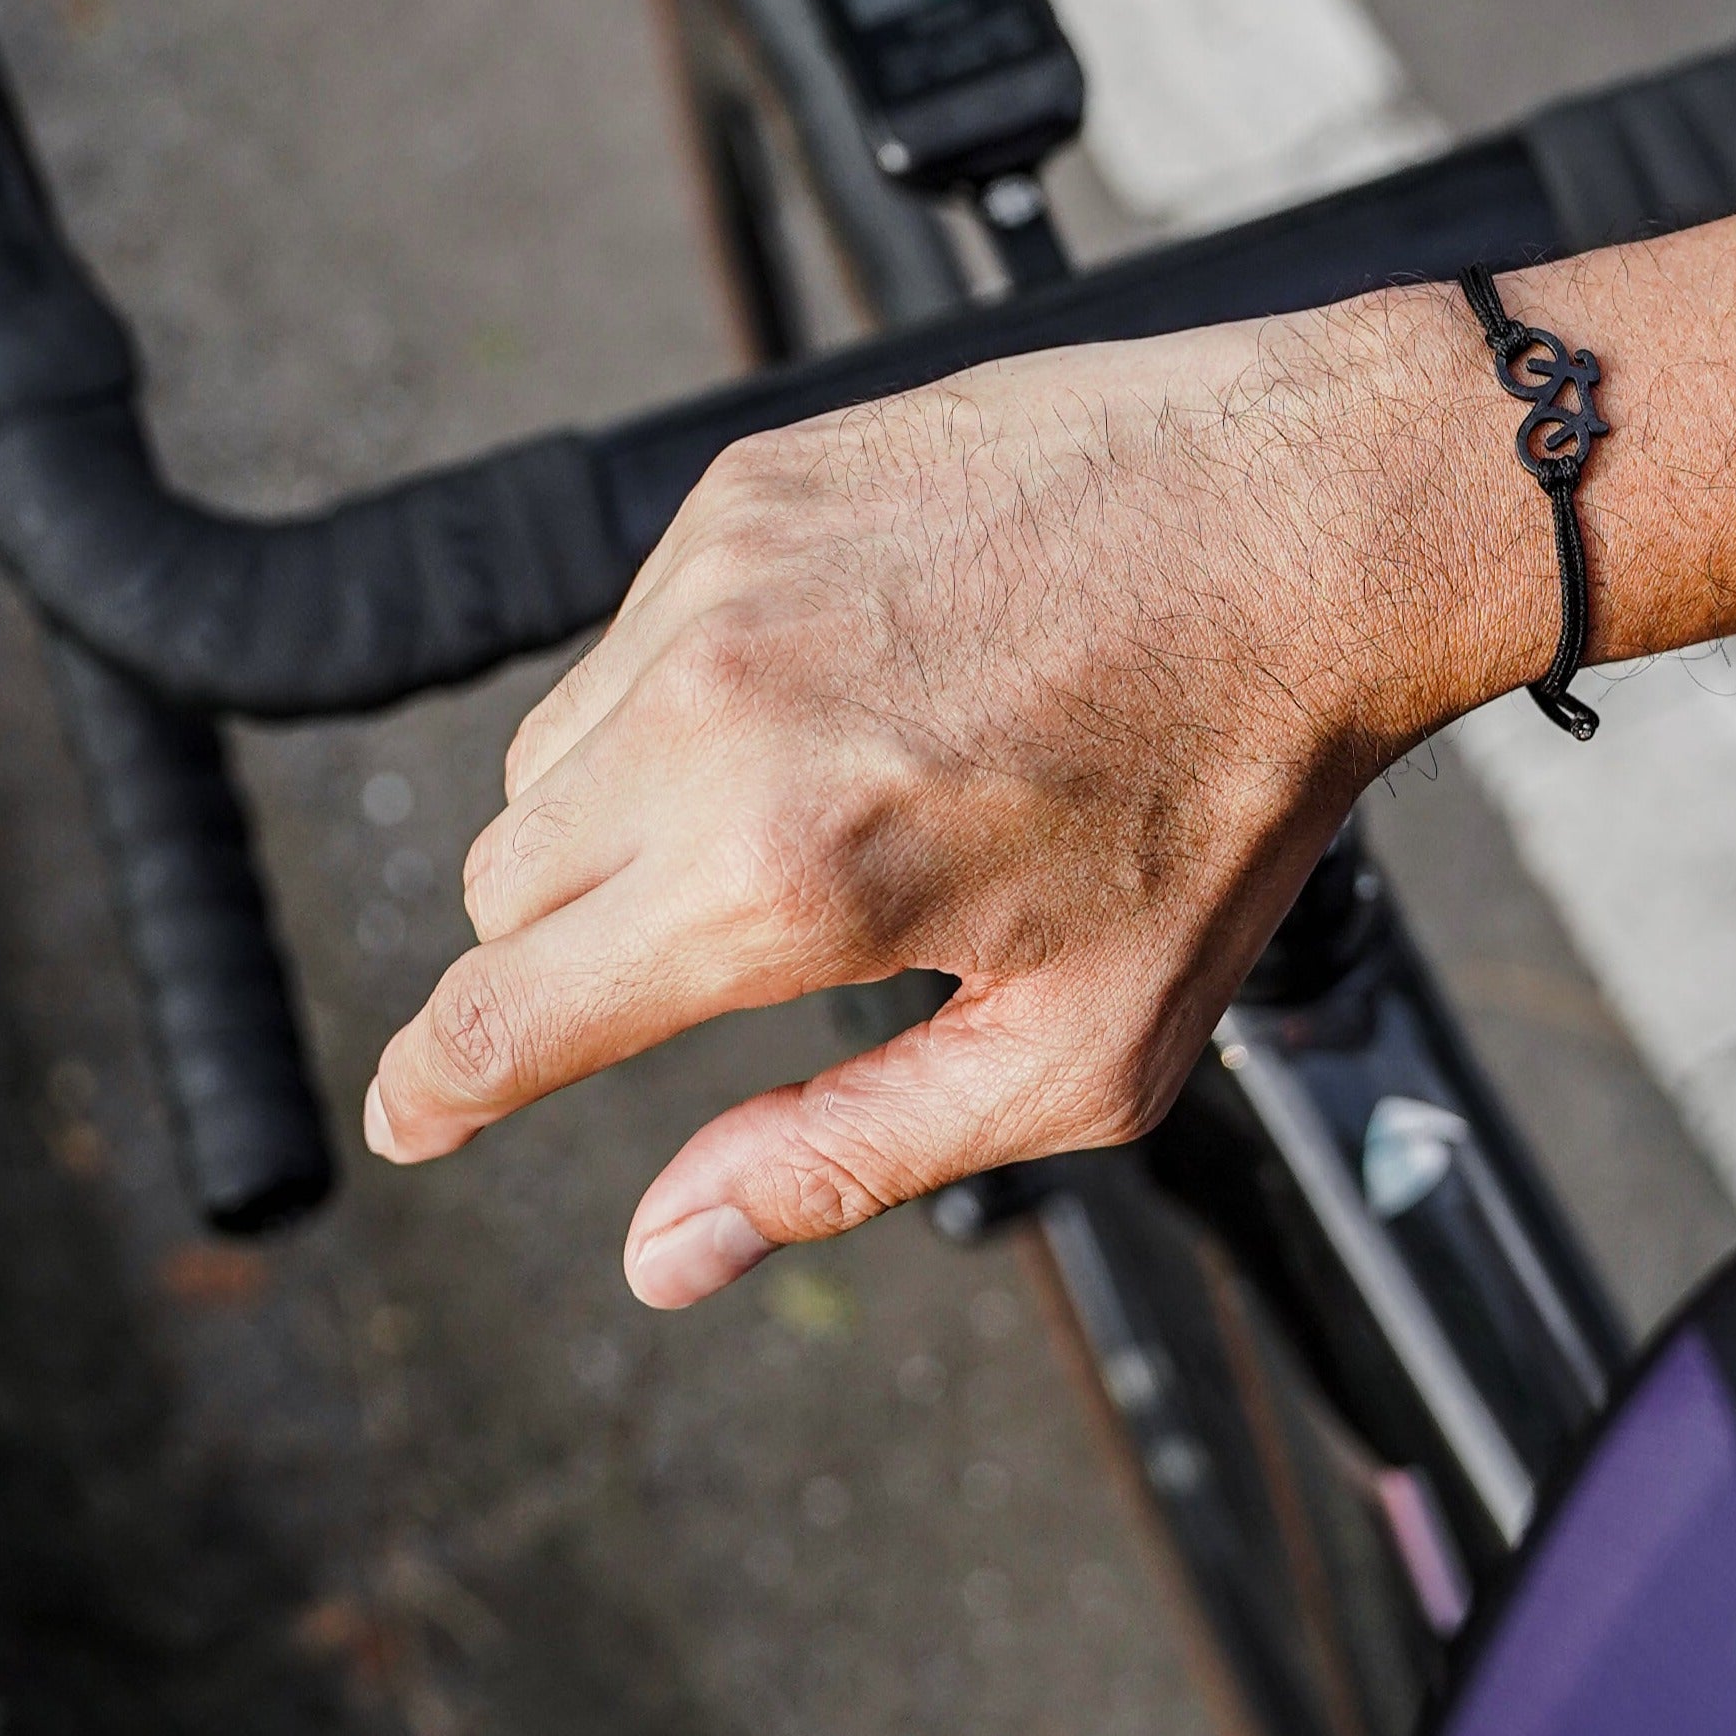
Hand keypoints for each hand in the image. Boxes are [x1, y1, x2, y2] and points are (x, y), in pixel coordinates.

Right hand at [363, 297, 1502, 1307]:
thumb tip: (668, 1252)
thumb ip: (843, 1157)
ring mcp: (721, 578)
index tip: (418, 1116)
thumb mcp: (1080, 1049)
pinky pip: (640, 627)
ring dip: (627, 818)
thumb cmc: (1230, 790)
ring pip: (555, 753)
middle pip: (507, 888)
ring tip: (830, 814)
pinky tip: (857, 694)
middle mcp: (712, 714)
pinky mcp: (751, 483)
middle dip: (570, 957)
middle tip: (727, 957)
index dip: (439, 1090)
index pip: (502, 1013)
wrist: (1317, 527)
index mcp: (778, 878)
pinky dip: (697, 688)